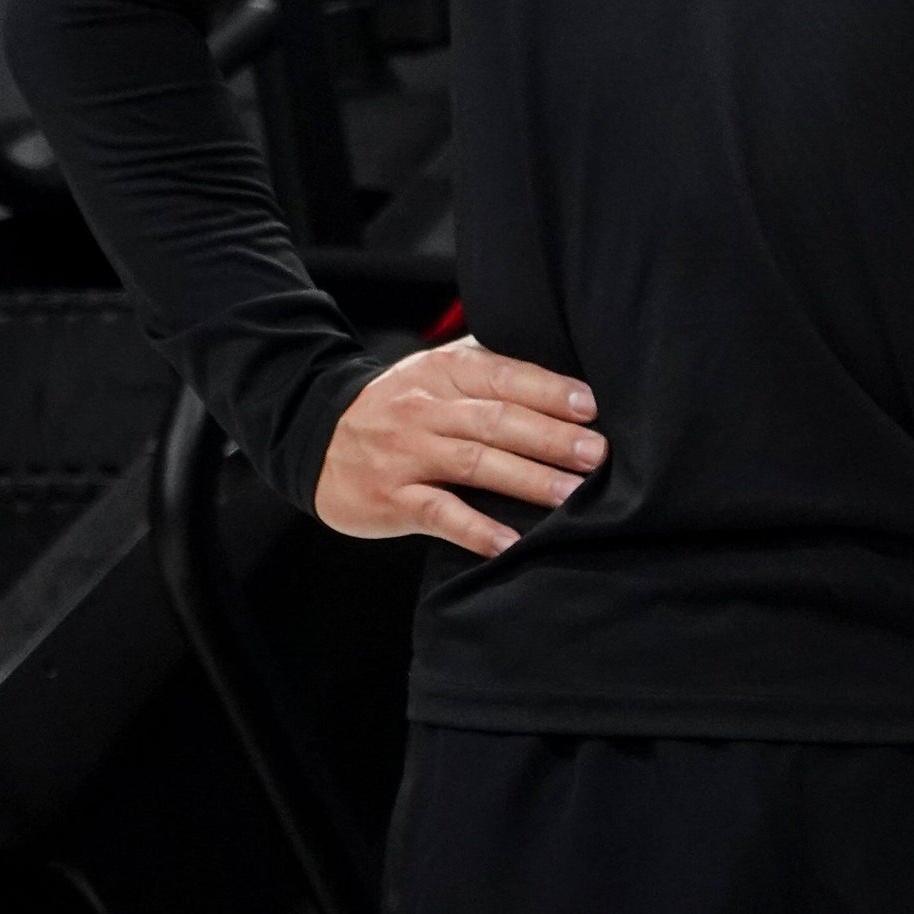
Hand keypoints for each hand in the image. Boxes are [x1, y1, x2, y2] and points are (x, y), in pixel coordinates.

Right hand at [314, 334, 606, 558]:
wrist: (315, 436)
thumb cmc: (398, 405)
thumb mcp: (436, 373)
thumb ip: (489, 371)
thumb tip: (566, 383)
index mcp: (444, 372)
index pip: (503, 376)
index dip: (549, 390)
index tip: (592, 407)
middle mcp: (426, 409)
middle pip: (497, 420)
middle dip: (552, 438)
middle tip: (597, 455)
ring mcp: (406, 454)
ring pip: (474, 463)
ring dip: (527, 480)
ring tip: (570, 495)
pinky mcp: (390, 498)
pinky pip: (439, 513)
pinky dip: (476, 529)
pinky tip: (509, 543)